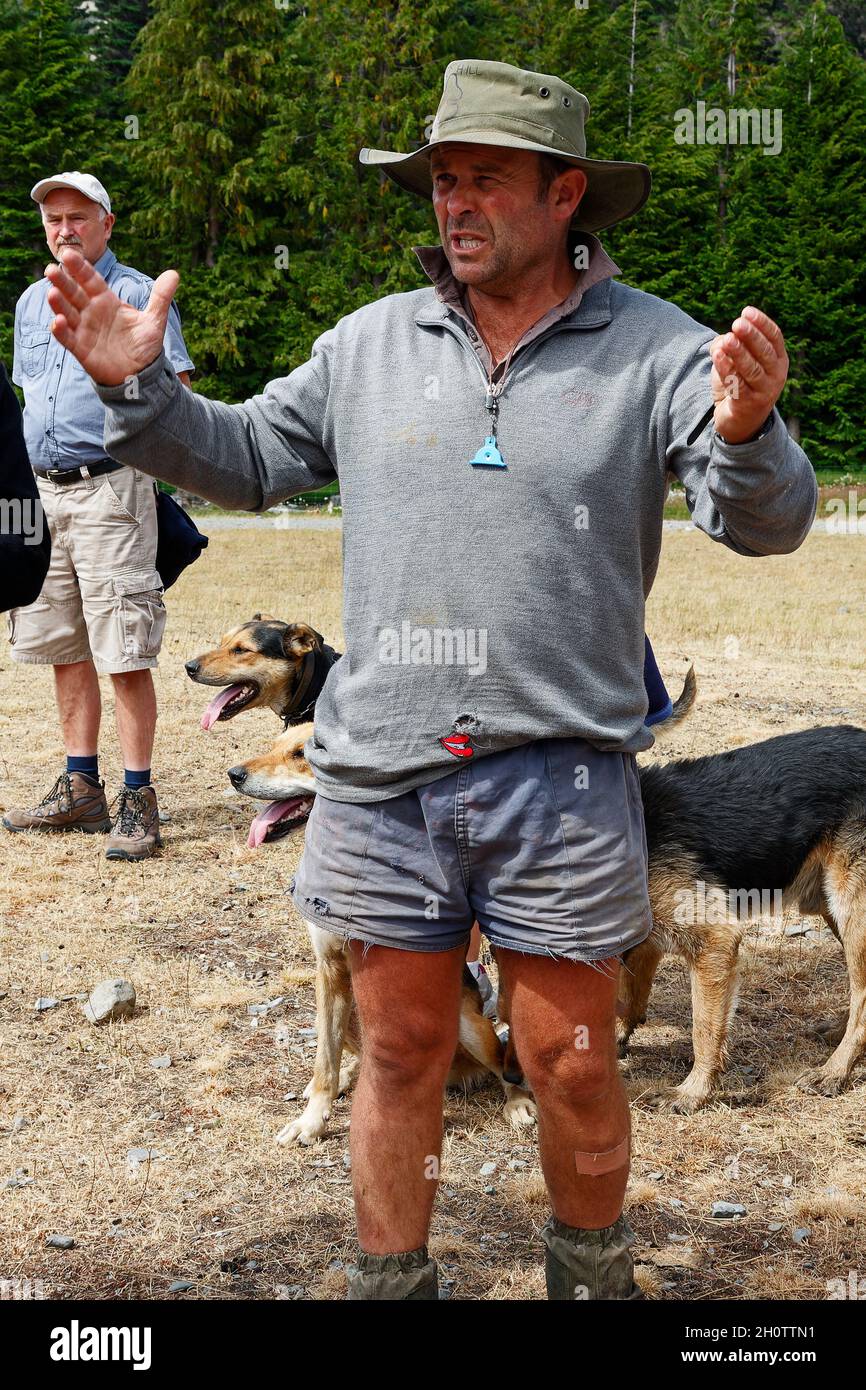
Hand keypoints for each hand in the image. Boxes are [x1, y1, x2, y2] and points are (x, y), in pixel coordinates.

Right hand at [44, 248, 179, 386]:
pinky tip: (58, 321)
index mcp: (107, 301)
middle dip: (63, 282)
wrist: (142, 375)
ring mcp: (85, 330)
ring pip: (67, 313)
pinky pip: (68, 338)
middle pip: (74, 293)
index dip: (80, 269)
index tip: (70, 254)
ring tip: (52, 293)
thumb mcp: (154, 320)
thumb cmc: (145, 346)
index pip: (90, 280)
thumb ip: (160, 298)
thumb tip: (174, 274)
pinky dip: (61, 331)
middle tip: (51, 269)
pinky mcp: (81, 349)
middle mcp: (92, 313)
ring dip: (58, 304)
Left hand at [707, 306, 788, 442]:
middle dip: (751, 336)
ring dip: (739, 352)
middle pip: (764, 352)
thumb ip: (731, 344)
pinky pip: (737, 384)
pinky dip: (726, 368)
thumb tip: (723, 339)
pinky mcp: (748, 404)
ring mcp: (764, 391)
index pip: (775, 337)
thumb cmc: (739, 382)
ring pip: (752, 369)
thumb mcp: (738, 360)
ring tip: (728, 338)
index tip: (746, 311)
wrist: (740, 421)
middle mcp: (776, 375)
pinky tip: (718, 355)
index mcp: (778, 359)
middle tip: (737, 323)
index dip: (762, 323)